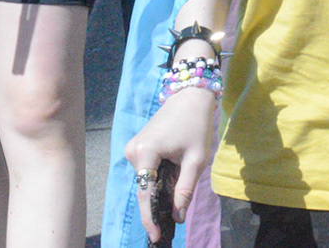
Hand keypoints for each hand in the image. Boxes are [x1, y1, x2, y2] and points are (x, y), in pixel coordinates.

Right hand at [123, 85, 217, 239]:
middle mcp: (132, 151)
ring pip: (146, 179)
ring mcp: (132, 148)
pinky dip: (158, 176)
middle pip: (144, 187)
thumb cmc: (196, 125)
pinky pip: (147, 169)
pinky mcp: (137, 145)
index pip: (145, 194)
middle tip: (173, 219)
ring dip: (160, 187)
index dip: (150, 218)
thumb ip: (185, 189)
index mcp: (145, 153)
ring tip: (179, 181)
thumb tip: (177, 216)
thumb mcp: (196, 160)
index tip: (156, 236)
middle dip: (157, 204)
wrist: (190, 95)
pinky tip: (173, 173)